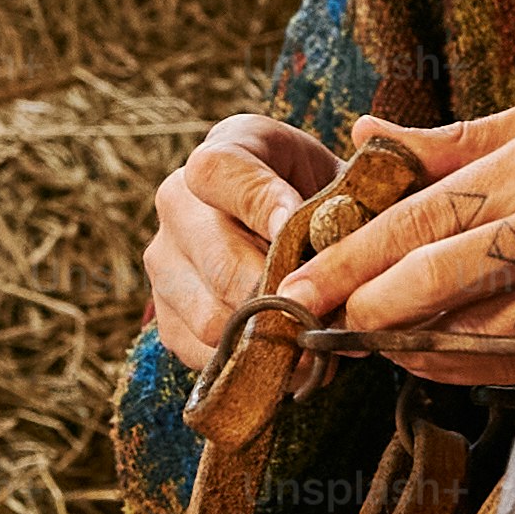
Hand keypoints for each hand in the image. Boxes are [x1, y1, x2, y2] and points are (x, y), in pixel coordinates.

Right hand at [142, 111, 342, 372]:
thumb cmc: (327, 200)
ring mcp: (164, 261)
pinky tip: (286, 350)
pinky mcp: (165, 315)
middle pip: (217, 261)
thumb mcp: (342, 178)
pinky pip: (203, 352)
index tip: (298, 229)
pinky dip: (250, 361)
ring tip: (312, 333)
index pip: (218, 172)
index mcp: (221, 153)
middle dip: (278, 292)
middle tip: (323, 308)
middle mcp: (178, 201)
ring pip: (211, 317)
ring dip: (268, 334)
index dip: (261, 204)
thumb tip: (342, 226)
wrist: (299, 234)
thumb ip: (350, 193)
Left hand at [279, 87, 514, 384]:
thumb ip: (465, 135)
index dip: (353, 254)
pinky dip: (472, 363)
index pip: (427, 213)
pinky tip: (433, 359)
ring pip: (479, 332)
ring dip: (410, 344)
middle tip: (305, 327)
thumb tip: (370, 136)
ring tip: (360, 343)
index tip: (298, 283)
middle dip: (362, 308)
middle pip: (440, 280)